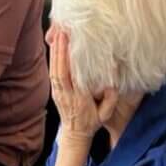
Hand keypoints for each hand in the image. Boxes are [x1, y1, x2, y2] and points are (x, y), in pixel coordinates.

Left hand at [47, 26, 111, 140]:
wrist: (75, 134)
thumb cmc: (92, 122)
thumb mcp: (105, 114)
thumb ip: (110, 99)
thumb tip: (112, 83)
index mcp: (79, 98)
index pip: (74, 76)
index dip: (71, 60)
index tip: (74, 44)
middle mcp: (66, 94)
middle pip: (60, 69)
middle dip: (60, 50)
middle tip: (62, 31)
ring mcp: (58, 93)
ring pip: (54, 70)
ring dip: (55, 52)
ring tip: (57, 34)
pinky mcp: (55, 92)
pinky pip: (52, 73)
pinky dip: (53, 59)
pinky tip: (54, 47)